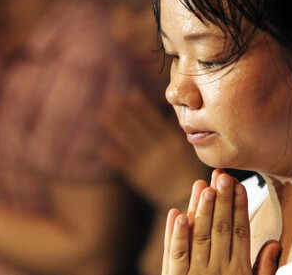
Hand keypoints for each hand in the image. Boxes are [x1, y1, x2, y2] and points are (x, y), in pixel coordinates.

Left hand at [101, 89, 210, 207]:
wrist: (185, 198)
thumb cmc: (188, 168)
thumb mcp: (187, 147)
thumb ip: (176, 130)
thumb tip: (166, 108)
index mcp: (173, 142)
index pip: (155, 120)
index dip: (143, 107)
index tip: (131, 93)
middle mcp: (160, 152)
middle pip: (139, 128)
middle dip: (124, 113)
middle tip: (110, 97)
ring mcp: (149, 165)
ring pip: (129, 143)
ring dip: (115, 129)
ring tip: (103, 115)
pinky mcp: (141, 179)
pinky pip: (126, 165)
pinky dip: (115, 157)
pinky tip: (104, 149)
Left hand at [163, 171, 279, 274]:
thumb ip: (263, 270)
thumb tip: (274, 244)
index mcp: (239, 271)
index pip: (240, 232)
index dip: (239, 207)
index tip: (239, 185)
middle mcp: (219, 270)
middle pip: (220, 229)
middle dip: (222, 201)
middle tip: (223, 175)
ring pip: (199, 236)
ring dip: (200, 210)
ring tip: (203, 186)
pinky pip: (176, 255)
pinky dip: (175, 235)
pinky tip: (176, 214)